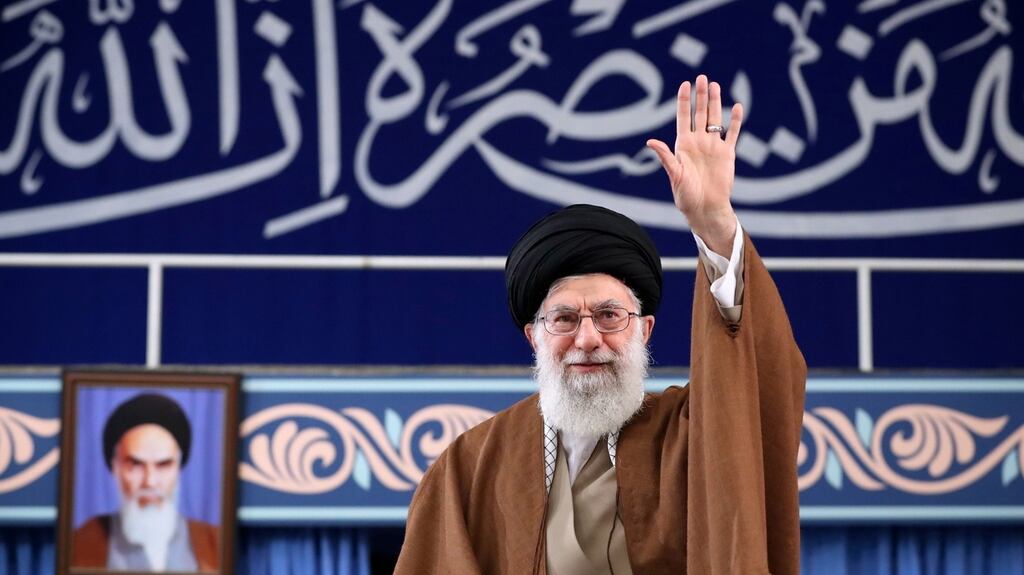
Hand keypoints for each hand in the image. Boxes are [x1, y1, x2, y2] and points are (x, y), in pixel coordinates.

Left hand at [647, 75, 742, 253]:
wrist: (705, 208)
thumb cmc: (686, 195)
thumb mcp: (674, 175)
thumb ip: (665, 156)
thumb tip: (650, 141)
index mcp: (683, 145)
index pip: (684, 117)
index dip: (684, 101)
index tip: (684, 84)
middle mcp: (698, 142)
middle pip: (700, 113)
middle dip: (701, 95)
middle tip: (702, 77)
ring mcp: (713, 146)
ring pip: (715, 119)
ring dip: (716, 103)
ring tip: (716, 85)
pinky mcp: (727, 154)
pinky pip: (733, 133)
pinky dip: (735, 121)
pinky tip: (737, 107)